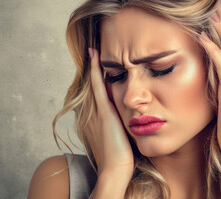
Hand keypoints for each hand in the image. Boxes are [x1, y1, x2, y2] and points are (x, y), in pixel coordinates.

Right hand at [86, 48, 133, 176]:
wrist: (115, 170)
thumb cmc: (120, 159)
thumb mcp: (119, 138)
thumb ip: (121, 125)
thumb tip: (132, 117)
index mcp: (94, 119)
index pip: (93, 94)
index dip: (94, 79)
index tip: (97, 65)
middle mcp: (91, 113)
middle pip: (89, 85)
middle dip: (90, 68)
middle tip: (92, 50)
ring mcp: (95, 111)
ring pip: (92, 82)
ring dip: (92, 65)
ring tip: (93, 49)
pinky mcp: (103, 112)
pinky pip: (97, 85)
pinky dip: (96, 70)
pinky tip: (95, 55)